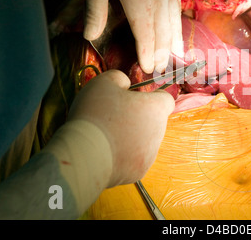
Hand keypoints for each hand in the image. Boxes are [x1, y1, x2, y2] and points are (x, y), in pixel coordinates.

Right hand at [67, 70, 174, 186]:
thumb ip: (119, 78)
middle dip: (138, 117)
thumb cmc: (96, 115)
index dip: (152, 97)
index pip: (166, 100)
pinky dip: (123, 155)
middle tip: (114, 116)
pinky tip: (105, 151)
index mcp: (156, 109)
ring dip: (131, 136)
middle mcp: (159, 133)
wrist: (84, 155)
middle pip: (153, 121)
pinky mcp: (138, 172)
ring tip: (107, 134)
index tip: (136, 98)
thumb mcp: (103, 82)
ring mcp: (150, 154)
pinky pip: (133, 159)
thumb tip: (125, 84)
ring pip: (144, 141)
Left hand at [84, 0, 182, 73]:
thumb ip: (96, 9)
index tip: (148, 70)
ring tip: (174, 58)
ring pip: (173, 24)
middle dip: (161, 54)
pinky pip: (177, 9)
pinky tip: (178, 30)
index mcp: (138, 3)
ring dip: (172, 43)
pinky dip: (178, 25)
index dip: (147, 56)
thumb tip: (90, 36)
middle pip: (162, 35)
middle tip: (159, 70)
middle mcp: (158, 1)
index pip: (146, 38)